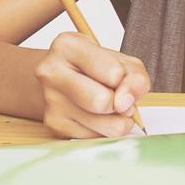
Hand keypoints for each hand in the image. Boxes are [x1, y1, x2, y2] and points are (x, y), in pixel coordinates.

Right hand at [34, 32, 151, 137]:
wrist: (67, 79)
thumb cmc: (99, 67)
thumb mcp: (124, 62)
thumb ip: (135, 78)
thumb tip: (126, 104)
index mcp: (68, 46)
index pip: (113, 73)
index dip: (126, 80)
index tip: (119, 77)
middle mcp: (51, 72)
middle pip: (102, 102)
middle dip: (120, 103)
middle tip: (118, 96)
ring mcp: (49, 101)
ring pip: (103, 125)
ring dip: (117, 120)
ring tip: (109, 106)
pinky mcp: (53, 125)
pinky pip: (95, 137)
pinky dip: (104, 129)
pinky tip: (95, 115)